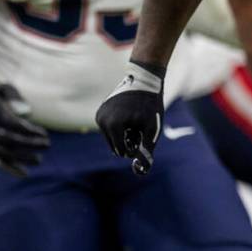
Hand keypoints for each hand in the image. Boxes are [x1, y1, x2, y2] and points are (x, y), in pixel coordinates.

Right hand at [95, 60, 165, 175]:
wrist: (143, 80)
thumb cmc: (150, 105)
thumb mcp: (152, 129)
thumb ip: (146, 150)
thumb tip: (141, 171)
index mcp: (113, 126)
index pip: (122, 152)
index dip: (135, 147)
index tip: (142, 133)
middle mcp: (102, 121)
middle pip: (115, 146)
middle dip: (128, 141)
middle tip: (139, 126)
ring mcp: (99, 115)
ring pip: (111, 138)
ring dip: (123, 134)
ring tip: (134, 119)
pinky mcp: (100, 110)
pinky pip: (109, 128)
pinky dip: (119, 127)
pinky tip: (128, 114)